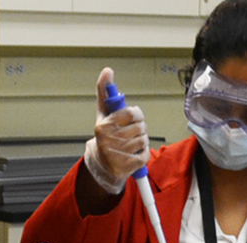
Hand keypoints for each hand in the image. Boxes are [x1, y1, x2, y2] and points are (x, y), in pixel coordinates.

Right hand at [84, 67, 149, 193]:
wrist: (102, 164)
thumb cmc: (106, 135)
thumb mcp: (104, 113)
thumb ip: (105, 92)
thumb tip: (107, 71)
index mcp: (103, 125)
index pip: (131, 113)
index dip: (137, 114)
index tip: (134, 116)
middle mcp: (107, 140)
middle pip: (140, 127)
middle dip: (140, 128)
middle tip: (132, 132)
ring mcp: (116, 154)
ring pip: (144, 140)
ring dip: (142, 141)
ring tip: (131, 143)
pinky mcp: (125, 167)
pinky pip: (145, 155)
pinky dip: (143, 154)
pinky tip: (134, 154)